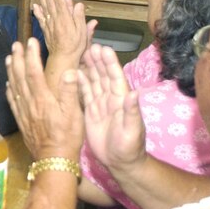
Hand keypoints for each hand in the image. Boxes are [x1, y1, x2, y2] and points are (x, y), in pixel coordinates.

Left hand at [6, 39, 83, 159]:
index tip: (31, 42)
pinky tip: (8, 83)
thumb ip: (70, 92)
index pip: (35, 72)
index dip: (32, 56)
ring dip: (11, 71)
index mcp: (44, 100)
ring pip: (14, 87)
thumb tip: (69, 72)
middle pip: (21, 77)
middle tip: (16, 44)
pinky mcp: (21, 121)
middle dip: (18, 59)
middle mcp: (30, 103)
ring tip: (10, 58)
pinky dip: (9, 90)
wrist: (53, 160)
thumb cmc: (68, 138)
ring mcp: (24, 112)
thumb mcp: (74, 115)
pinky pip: (12, 102)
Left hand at [32, 0, 96, 83]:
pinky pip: (41, 19)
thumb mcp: (83, 33)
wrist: (63, 59)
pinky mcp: (46, 31)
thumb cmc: (75, 47)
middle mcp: (56, 21)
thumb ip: (80, 18)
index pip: (60, 3)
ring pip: (45, 9)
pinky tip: (35, 6)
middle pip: (51, 4)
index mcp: (65, 20)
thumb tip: (78, 5)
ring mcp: (50, 26)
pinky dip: (38, 12)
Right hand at [78, 44, 145, 172]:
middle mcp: (111, 99)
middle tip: (89, 45)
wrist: (120, 163)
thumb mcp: (132, 131)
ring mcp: (101, 104)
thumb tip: (134, 93)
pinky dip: (80, 82)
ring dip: (89, 68)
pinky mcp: (91, 112)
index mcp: (122, 100)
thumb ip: (132, 112)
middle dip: (97, 60)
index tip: (104, 49)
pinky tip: (74, 73)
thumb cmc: (129, 148)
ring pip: (94, 82)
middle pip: (103, 75)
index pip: (115, 78)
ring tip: (81, 54)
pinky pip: (85, 94)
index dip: (110, 63)